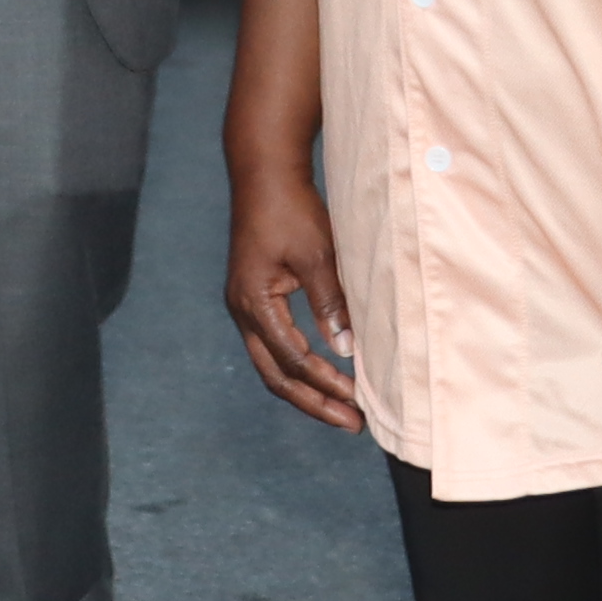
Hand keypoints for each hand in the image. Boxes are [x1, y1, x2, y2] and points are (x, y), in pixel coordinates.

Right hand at [222, 159, 363, 427]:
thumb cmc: (292, 210)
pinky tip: (325, 375)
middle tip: (353, 424)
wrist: (264, 176)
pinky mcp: (254, 301)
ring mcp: (244, 308)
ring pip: (272, 366)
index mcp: (253, 302)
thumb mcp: (317, 255)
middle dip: (315, 402)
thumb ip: (330, 302)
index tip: (360, 400)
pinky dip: (299, 367)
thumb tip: (346, 350)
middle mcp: (242, 311)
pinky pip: (273, 347)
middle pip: (275, 375)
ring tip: (342, 410)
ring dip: (307, 390)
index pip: (292, 358)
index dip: (326, 383)